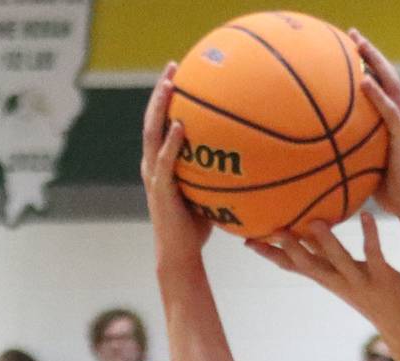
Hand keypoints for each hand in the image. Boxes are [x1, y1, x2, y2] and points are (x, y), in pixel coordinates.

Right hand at [140, 65, 212, 271]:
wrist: (180, 255)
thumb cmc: (197, 230)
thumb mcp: (210, 194)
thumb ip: (218, 175)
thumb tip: (247, 160)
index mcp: (161, 164)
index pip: (160, 125)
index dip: (166, 100)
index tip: (179, 77)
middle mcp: (152, 165)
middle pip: (152, 120)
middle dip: (161, 92)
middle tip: (172, 67)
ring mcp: (154, 177)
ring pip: (152, 134)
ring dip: (160, 106)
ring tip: (170, 83)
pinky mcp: (160, 191)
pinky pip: (165, 162)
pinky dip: (171, 143)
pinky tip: (179, 125)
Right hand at [247, 212, 399, 333]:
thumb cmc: (375, 297)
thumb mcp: (345, 276)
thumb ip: (326, 255)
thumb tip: (308, 229)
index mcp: (328, 280)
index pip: (293, 267)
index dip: (271, 255)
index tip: (247, 241)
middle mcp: (340, 283)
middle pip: (310, 267)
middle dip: (292, 249)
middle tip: (274, 230)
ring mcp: (362, 282)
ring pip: (340, 261)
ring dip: (328, 243)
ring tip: (314, 221)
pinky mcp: (384, 278)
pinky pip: (375, 255)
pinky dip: (370, 235)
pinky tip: (367, 216)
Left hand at [349, 30, 399, 222]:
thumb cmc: (391, 191)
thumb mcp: (369, 165)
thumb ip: (356, 152)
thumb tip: (329, 151)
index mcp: (398, 122)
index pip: (385, 87)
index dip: (371, 65)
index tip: (354, 50)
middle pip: (389, 77)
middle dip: (371, 54)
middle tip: (354, 35)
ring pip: (392, 85)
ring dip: (375, 62)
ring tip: (358, 44)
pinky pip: (389, 112)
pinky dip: (377, 95)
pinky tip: (363, 79)